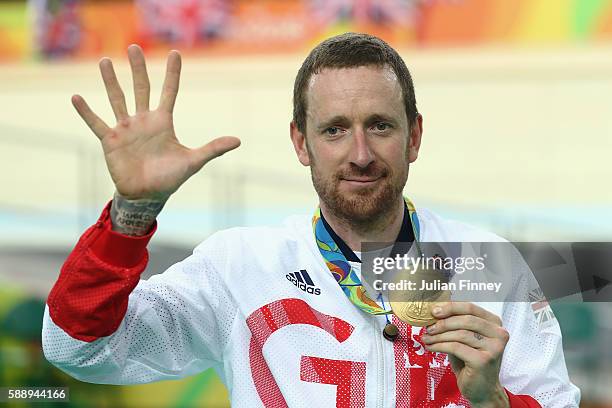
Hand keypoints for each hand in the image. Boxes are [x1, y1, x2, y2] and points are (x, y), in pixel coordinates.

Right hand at [71, 44, 240, 200]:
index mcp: (163, 122)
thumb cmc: (170, 178)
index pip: (169, 92)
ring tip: (106, 61)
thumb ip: (213, 148)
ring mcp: (126, 129)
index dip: (173, 74)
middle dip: (138, 68)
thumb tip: (238, 140)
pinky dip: (86, 112)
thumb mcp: (193, 161)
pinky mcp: (110, 141)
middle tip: (135, 47)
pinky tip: (76, 97)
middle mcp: (144, 120)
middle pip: (141, 88)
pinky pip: (96, 123)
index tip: (175, 54)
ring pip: (118, 99)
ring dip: (111, 81)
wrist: (148, 195)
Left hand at [421, 302, 509, 407]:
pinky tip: (431, 347)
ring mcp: (493, 347)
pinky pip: (456, 347)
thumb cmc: (471, 361)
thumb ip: (455, 324)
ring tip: (426, 338)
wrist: (482, 390)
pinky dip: (440, 346)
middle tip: (428, 327)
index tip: (434, 310)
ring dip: (439, 335)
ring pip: (460, 334)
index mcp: (495, 323)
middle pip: (466, 319)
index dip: (451, 307)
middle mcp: (499, 334)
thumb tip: (434, 311)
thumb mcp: (464, 338)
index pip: (471, 307)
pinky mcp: (484, 360)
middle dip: (443, 322)